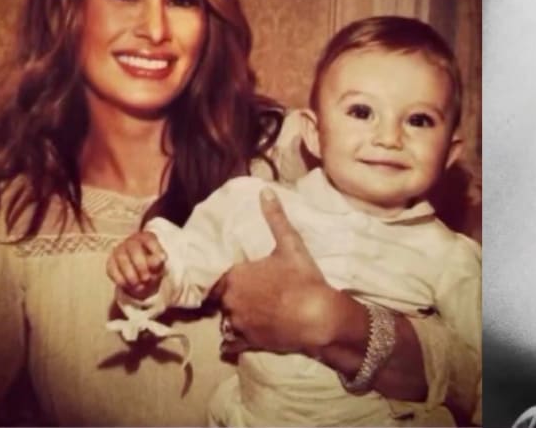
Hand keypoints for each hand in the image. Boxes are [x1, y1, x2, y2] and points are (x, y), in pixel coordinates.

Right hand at [106, 231, 165, 298]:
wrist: (141, 281)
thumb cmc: (152, 269)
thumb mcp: (159, 266)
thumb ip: (158, 262)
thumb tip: (158, 260)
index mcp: (146, 238)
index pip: (149, 239)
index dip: (155, 248)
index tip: (162, 260)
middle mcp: (131, 242)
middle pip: (133, 248)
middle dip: (141, 265)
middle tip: (147, 278)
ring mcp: (119, 251)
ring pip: (122, 259)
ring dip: (131, 274)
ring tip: (139, 286)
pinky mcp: (110, 263)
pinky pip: (113, 269)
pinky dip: (121, 279)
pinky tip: (129, 286)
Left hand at [212, 188, 346, 355]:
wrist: (318, 318)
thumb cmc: (302, 279)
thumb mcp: (291, 245)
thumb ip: (276, 218)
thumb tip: (264, 191)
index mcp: (235, 277)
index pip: (217, 275)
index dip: (226, 274)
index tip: (237, 274)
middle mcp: (229, 301)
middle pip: (221, 297)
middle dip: (230, 295)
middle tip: (247, 291)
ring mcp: (237, 324)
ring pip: (224, 319)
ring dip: (232, 316)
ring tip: (247, 311)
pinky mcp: (247, 342)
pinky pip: (228, 344)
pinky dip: (231, 341)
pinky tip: (236, 338)